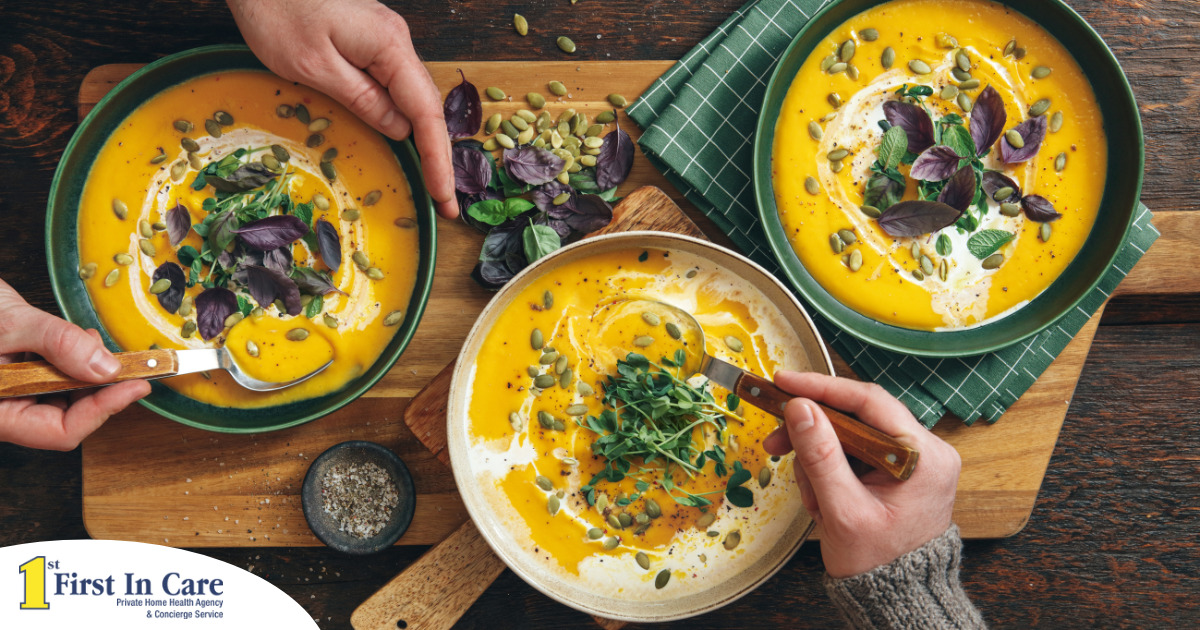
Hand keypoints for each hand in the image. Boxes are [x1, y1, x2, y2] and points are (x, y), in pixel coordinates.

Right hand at [0, 279, 149, 449]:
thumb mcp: (8, 324)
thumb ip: (57, 344)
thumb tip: (105, 367)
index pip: (60, 432)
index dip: (103, 411)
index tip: (136, 385)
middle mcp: (4, 409)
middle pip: (68, 417)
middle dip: (100, 389)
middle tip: (130, 364)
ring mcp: (12, 394)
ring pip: (65, 397)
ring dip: (88, 372)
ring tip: (87, 342)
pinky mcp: (18, 376)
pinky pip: (55, 378)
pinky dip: (73, 359)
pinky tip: (75, 340)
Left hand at [228, 0, 457, 218]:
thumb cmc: (275, 11)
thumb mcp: (314, 67)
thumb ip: (362, 99)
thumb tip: (400, 130)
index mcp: (389, 46)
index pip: (426, 113)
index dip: (438, 160)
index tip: (445, 197)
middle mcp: (396, 40)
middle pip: (428, 107)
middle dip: (438, 157)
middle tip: (444, 202)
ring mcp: (385, 39)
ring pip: (413, 96)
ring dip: (424, 140)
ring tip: (432, 180)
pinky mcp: (369, 40)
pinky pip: (396, 85)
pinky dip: (405, 117)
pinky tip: (407, 142)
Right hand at [763, 371, 960, 577]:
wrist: (896, 596)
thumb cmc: (878, 563)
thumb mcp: (842, 510)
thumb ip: (820, 456)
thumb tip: (799, 408)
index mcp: (924, 456)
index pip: (869, 401)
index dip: (822, 388)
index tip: (785, 383)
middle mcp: (925, 450)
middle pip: (856, 417)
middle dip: (812, 432)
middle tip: (775, 442)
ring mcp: (911, 460)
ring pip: (849, 435)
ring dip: (818, 459)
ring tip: (810, 495)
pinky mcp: (896, 470)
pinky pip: (853, 453)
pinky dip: (829, 469)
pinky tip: (820, 495)